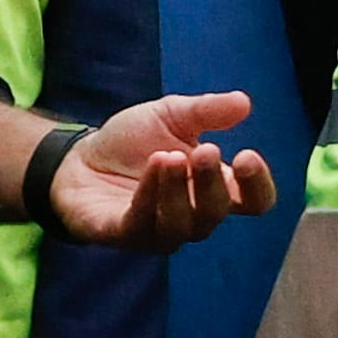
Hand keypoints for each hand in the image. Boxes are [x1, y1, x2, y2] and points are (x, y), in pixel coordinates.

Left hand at [46, 92, 278, 249]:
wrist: (78, 158)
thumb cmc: (133, 142)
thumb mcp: (172, 115)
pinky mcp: (125, 234)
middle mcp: (193, 216)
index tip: (249, 156)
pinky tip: (153, 166)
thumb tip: (243, 103)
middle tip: (205, 150)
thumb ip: (207, 110)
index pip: (254, 201)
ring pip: (183, 224)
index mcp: (214, 188)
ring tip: (169, 156)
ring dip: (179, 189)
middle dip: (212, 181)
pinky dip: (150, 195)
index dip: (258, 185)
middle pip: (218, 212)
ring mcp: (160, 231)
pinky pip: (144, 223)